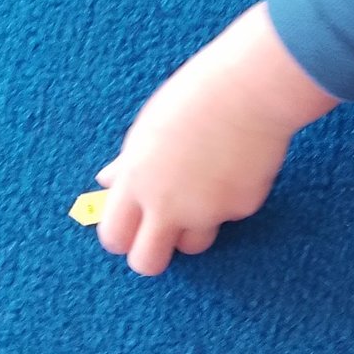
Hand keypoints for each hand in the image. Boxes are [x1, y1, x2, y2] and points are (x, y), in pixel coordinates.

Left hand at [97, 3, 336, 274]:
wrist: (248, 91)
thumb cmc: (194, 100)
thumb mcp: (149, 129)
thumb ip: (128, 165)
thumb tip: (104, 182)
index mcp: (137, 180)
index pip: (114, 236)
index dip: (121, 240)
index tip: (130, 232)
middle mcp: (167, 203)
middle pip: (147, 263)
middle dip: (151, 257)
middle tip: (161, 239)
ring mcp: (205, 210)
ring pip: (193, 246)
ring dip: (194, 230)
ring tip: (204, 190)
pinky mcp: (240, 208)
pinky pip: (229, 216)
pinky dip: (230, 199)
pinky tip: (235, 165)